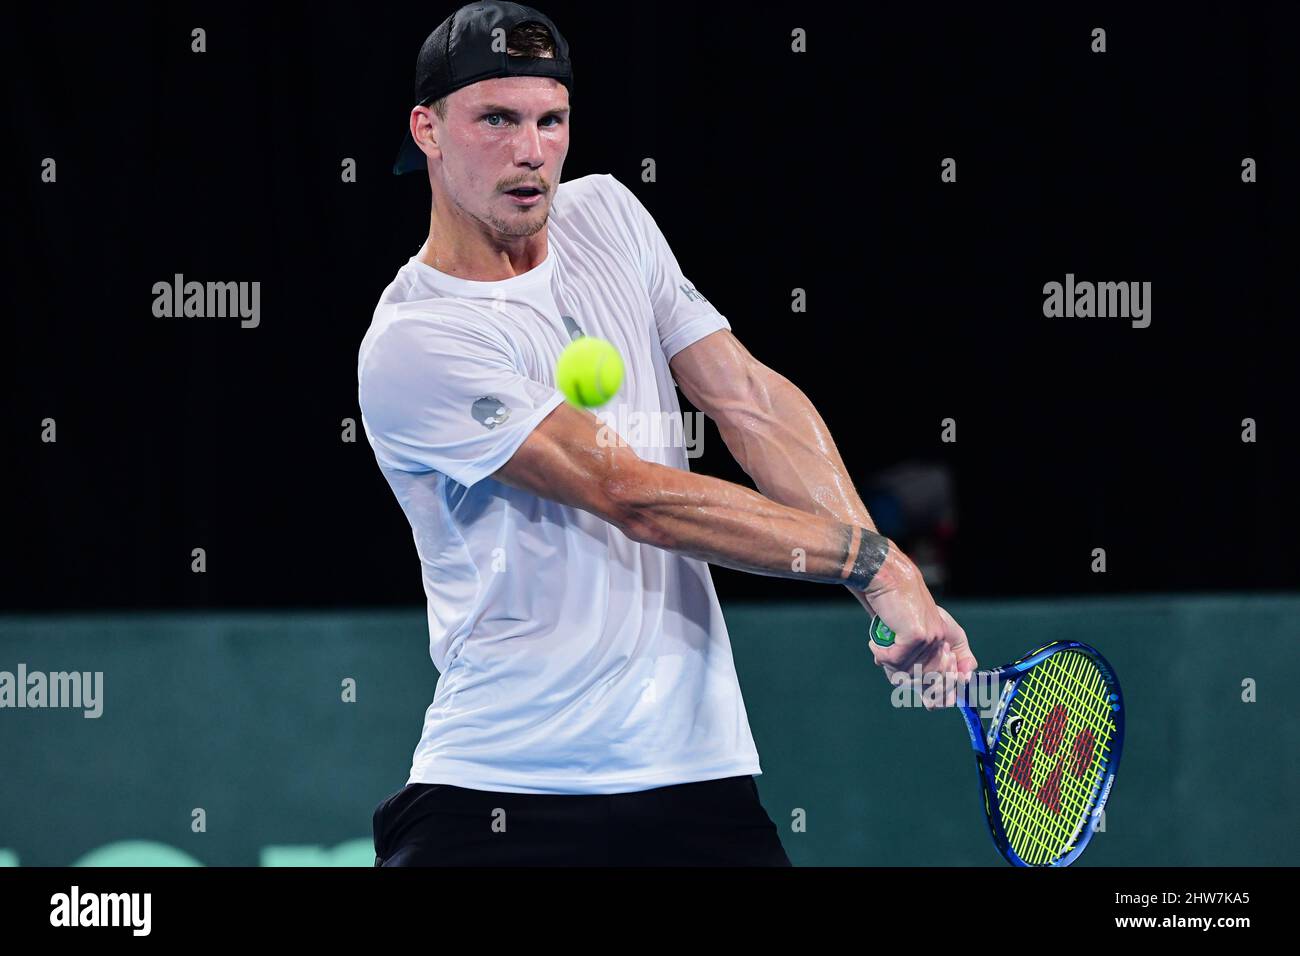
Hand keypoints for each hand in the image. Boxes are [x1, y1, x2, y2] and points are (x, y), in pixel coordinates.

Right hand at [863, 549, 976, 708]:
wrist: (886, 578)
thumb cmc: (895, 606)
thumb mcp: (911, 636)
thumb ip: (922, 663)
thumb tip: (933, 705)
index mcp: (949, 639)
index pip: (955, 680)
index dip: (942, 696)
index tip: (931, 703)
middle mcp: (944, 640)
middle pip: (929, 682)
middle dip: (905, 677)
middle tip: (888, 663)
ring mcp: (933, 638)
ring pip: (909, 673)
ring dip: (889, 664)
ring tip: (880, 648)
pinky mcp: (917, 636)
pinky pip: (895, 662)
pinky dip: (881, 654)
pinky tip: (875, 642)